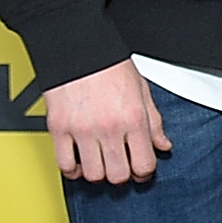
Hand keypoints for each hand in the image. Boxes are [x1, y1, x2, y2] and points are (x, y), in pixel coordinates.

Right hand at [44, 60, 168, 183]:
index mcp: (133, 118)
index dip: (144, 173)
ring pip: (92, 174)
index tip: (140, 171)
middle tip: (120, 166)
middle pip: (118, 175)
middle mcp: (108, 126)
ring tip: (100, 162)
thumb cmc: (109, 66)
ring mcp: (82, 129)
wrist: (77, 47)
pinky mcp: (59, 128)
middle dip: (122, 175)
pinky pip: (65, 164)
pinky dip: (72, 169)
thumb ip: (154, 122)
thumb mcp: (142, 91)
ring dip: (98, 173)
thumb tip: (163, 145)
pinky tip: (78, 162)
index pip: (144, 164)